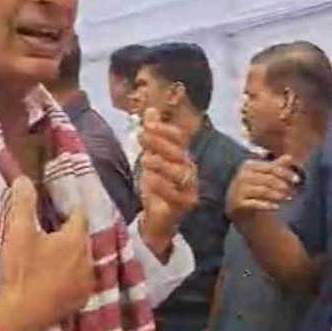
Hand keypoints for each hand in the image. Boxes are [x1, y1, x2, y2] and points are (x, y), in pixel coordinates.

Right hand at [0, 177, 94, 330]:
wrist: (18, 316)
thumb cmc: (20, 271)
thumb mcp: (18, 233)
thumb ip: (23, 203)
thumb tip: (24, 179)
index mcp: (76, 239)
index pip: (79, 215)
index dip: (66, 211)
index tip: (53, 212)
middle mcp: (89, 258)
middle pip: (82, 238)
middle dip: (69, 233)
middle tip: (49, 233)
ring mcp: (88, 282)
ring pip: (82, 259)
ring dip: (71, 256)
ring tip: (51, 256)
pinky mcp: (82, 300)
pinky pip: (80, 280)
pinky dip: (71, 275)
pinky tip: (55, 277)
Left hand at [137, 108, 197, 257]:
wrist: (157, 220)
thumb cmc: (156, 188)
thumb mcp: (151, 158)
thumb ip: (152, 137)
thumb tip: (150, 110)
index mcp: (182, 157)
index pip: (179, 138)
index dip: (165, 130)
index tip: (147, 124)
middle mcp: (189, 171)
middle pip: (180, 153)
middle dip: (161, 143)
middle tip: (142, 137)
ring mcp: (190, 188)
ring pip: (181, 173)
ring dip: (162, 164)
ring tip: (145, 159)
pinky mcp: (185, 205)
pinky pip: (176, 194)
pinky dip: (162, 186)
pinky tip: (149, 180)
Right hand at [226, 155, 299, 217]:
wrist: (235, 204)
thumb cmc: (253, 186)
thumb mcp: (263, 175)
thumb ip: (276, 166)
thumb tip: (290, 157)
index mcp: (249, 166)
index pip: (271, 167)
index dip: (286, 173)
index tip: (297, 179)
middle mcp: (242, 176)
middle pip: (268, 179)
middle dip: (282, 185)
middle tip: (292, 191)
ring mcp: (239, 190)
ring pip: (263, 191)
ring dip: (277, 195)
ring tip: (287, 198)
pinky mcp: (237, 203)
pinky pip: (255, 204)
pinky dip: (267, 205)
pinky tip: (276, 207)